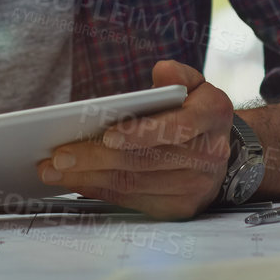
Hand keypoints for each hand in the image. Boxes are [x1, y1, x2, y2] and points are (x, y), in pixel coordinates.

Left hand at [39, 60, 232, 219]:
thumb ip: (178, 75)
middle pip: (145, 160)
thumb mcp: (195, 84)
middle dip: (96, 158)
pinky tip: (78, 182)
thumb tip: (163, 71)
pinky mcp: (180, 207)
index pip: (177, 126)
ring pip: (134, 183)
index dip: (141, 133)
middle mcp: (210, 154)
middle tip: (59, 155)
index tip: (107, 135)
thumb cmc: (197, 111)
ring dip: (90, 178)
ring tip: (56, 169)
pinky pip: (133, 201)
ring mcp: (196, 186)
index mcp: (212, 115)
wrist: (224, 150)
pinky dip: (101, 191)